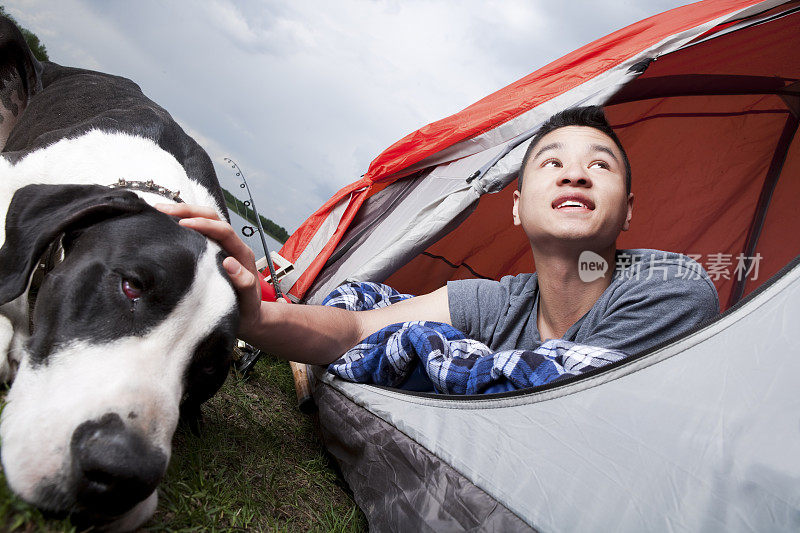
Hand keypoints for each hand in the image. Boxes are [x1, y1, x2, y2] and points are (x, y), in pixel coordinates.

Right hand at [155, 203, 262, 338]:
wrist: (248, 317)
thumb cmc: (248, 309)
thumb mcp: (248, 300)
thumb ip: (244, 283)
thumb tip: (230, 262)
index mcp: (242, 254)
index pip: (223, 231)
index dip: (204, 225)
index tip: (182, 224)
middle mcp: (232, 246)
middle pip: (212, 217)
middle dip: (189, 210)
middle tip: (162, 209)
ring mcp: (221, 247)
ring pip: (204, 221)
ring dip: (184, 213)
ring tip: (160, 211)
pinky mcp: (211, 252)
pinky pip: (198, 233)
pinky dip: (183, 224)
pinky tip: (166, 224)